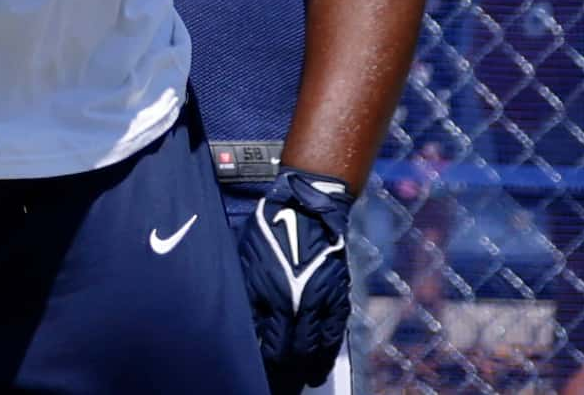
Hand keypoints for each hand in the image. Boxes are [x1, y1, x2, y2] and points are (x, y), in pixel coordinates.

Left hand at [236, 168, 352, 389]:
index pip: (270, 348)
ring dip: (308, 367)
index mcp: (274, 298)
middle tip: (279, 380)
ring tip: (303, 378)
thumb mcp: (247, 262)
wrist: (307, 206)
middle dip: (286, 371)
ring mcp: (322, 301)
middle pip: (293, 353)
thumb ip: (249, 297)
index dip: (265, 365)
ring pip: (316, 348)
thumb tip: (245, 327)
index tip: (259, 372)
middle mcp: (299, 306)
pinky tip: (322, 364)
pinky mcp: (339, 294)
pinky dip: (329, 352)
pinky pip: (336, 332)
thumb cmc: (269, 228)